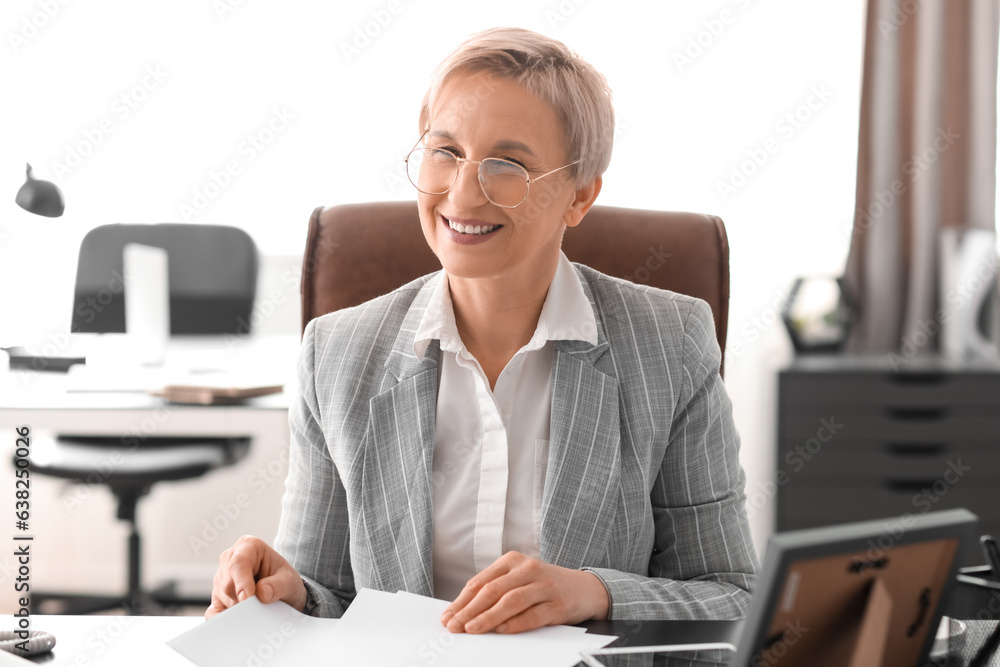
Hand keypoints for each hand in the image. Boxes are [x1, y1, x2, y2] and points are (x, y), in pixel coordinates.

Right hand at [206, 535, 307, 617]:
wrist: (283, 592)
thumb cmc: (285, 580)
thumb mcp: (290, 580)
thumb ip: (278, 585)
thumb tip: (261, 593)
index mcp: (248, 546)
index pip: (238, 563)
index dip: (242, 582)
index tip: (247, 599)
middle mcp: (230, 559)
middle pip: (228, 583)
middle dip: (243, 600)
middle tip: (259, 608)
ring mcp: (221, 578)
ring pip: (222, 598)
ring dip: (238, 609)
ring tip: (257, 609)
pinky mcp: (217, 596)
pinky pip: (213, 611)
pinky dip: (223, 619)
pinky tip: (235, 624)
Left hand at [440, 551, 608, 634]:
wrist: (585, 588)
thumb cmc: (545, 586)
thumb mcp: (519, 580)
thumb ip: (496, 591)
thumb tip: (464, 613)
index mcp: (513, 560)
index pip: (481, 582)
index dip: (461, 601)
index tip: (447, 616)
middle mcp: (528, 569)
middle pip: (492, 590)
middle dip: (469, 610)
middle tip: (454, 625)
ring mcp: (544, 586)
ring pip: (510, 601)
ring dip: (488, 617)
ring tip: (472, 629)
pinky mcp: (557, 604)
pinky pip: (532, 615)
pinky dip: (515, 623)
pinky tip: (501, 630)